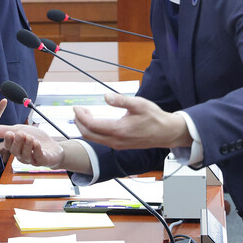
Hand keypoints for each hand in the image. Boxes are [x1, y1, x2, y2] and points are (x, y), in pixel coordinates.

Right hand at [0, 123, 66, 168]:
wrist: (53, 147)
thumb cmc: (36, 139)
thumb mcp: (21, 130)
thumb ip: (6, 130)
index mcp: (16, 148)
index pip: (9, 146)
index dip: (8, 140)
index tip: (9, 133)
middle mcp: (22, 156)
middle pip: (16, 151)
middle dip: (17, 142)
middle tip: (20, 133)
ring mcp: (32, 160)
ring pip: (26, 155)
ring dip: (27, 145)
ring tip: (29, 137)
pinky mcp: (42, 161)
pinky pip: (38, 157)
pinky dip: (37, 150)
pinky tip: (37, 143)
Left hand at [74, 93, 190, 150]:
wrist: (166, 133)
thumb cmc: (154, 117)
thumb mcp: (139, 104)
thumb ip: (121, 100)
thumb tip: (105, 96)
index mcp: (119, 130)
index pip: (92, 125)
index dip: (81, 116)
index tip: (76, 107)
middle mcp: (115, 141)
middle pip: (88, 135)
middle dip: (79, 122)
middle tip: (77, 110)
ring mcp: (117, 145)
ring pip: (93, 139)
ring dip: (85, 127)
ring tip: (84, 114)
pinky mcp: (119, 146)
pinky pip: (100, 140)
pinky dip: (93, 132)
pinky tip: (95, 121)